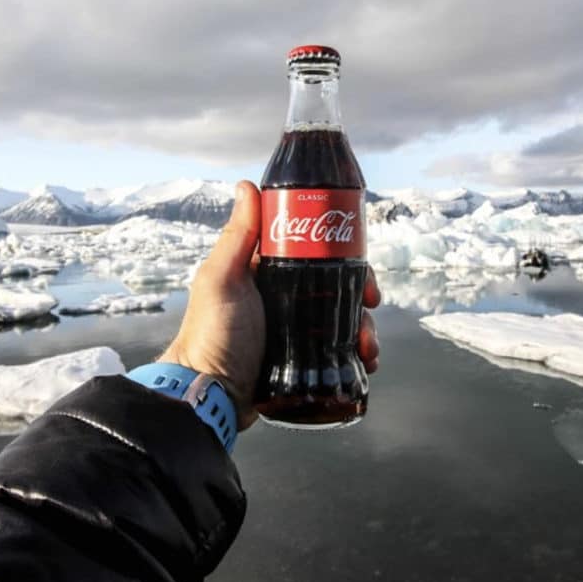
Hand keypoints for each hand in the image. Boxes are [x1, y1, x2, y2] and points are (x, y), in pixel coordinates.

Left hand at [161, 180, 381, 429]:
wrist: (211, 396)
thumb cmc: (212, 334)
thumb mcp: (222, 280)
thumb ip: (237, 236)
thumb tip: (248, 185)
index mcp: (266, 271)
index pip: (312, 248)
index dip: (340, 249)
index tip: (358, 257)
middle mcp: (283, 296)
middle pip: (335, 283)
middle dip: (360, 291)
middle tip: (371, 302)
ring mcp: (294, 329)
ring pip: (343, 317)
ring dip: (364, 326)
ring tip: (368, 345)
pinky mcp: (303, 359)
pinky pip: (339, 349)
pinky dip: (357, 352)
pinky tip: (366, 361)